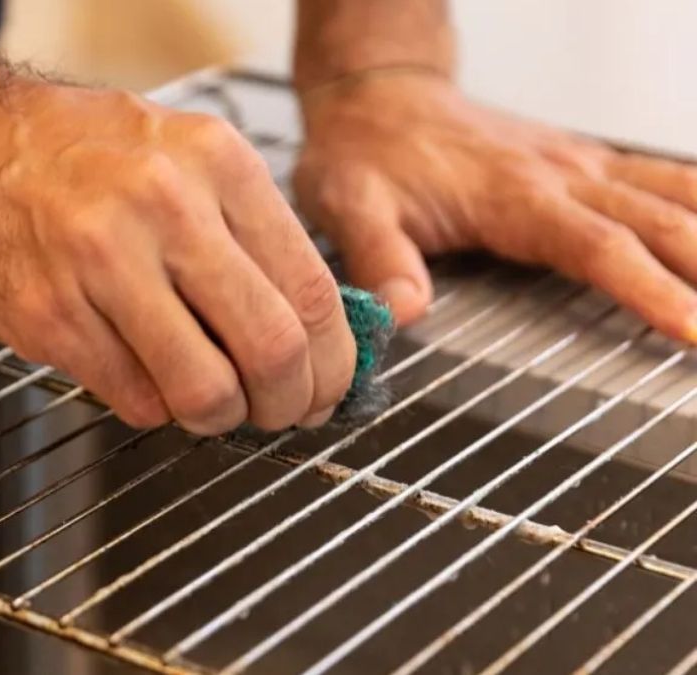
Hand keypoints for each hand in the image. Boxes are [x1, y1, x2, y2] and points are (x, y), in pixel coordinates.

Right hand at [0, 80, 357, 433]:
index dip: (333, 361)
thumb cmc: (49, 149)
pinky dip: (151, 406)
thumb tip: (300, 313)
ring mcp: (102, 266)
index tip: (326, 385)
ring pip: (205, 390)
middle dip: (289, 404)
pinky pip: (134, 398)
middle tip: (279, 414)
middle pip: (274, 348)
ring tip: (207, 405)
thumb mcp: (164, 148)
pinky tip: (138, 378)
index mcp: (211, 161)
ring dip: (217, 417)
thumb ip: (234, 223)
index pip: (310, 288)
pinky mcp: (48, 318)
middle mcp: (165, 208)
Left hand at [294, 72, 696, 341]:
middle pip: (658, 222)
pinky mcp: (581, 160)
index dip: (647, 289)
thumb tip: (402, 312)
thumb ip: (378, 259)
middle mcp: (559, 174)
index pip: (596, 245)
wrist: (375, 97)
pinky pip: (661, 177)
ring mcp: (577, 163)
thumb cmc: (364, 152)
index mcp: (512, 195)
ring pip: (674, 194)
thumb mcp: (349, 207)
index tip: (690, 327)